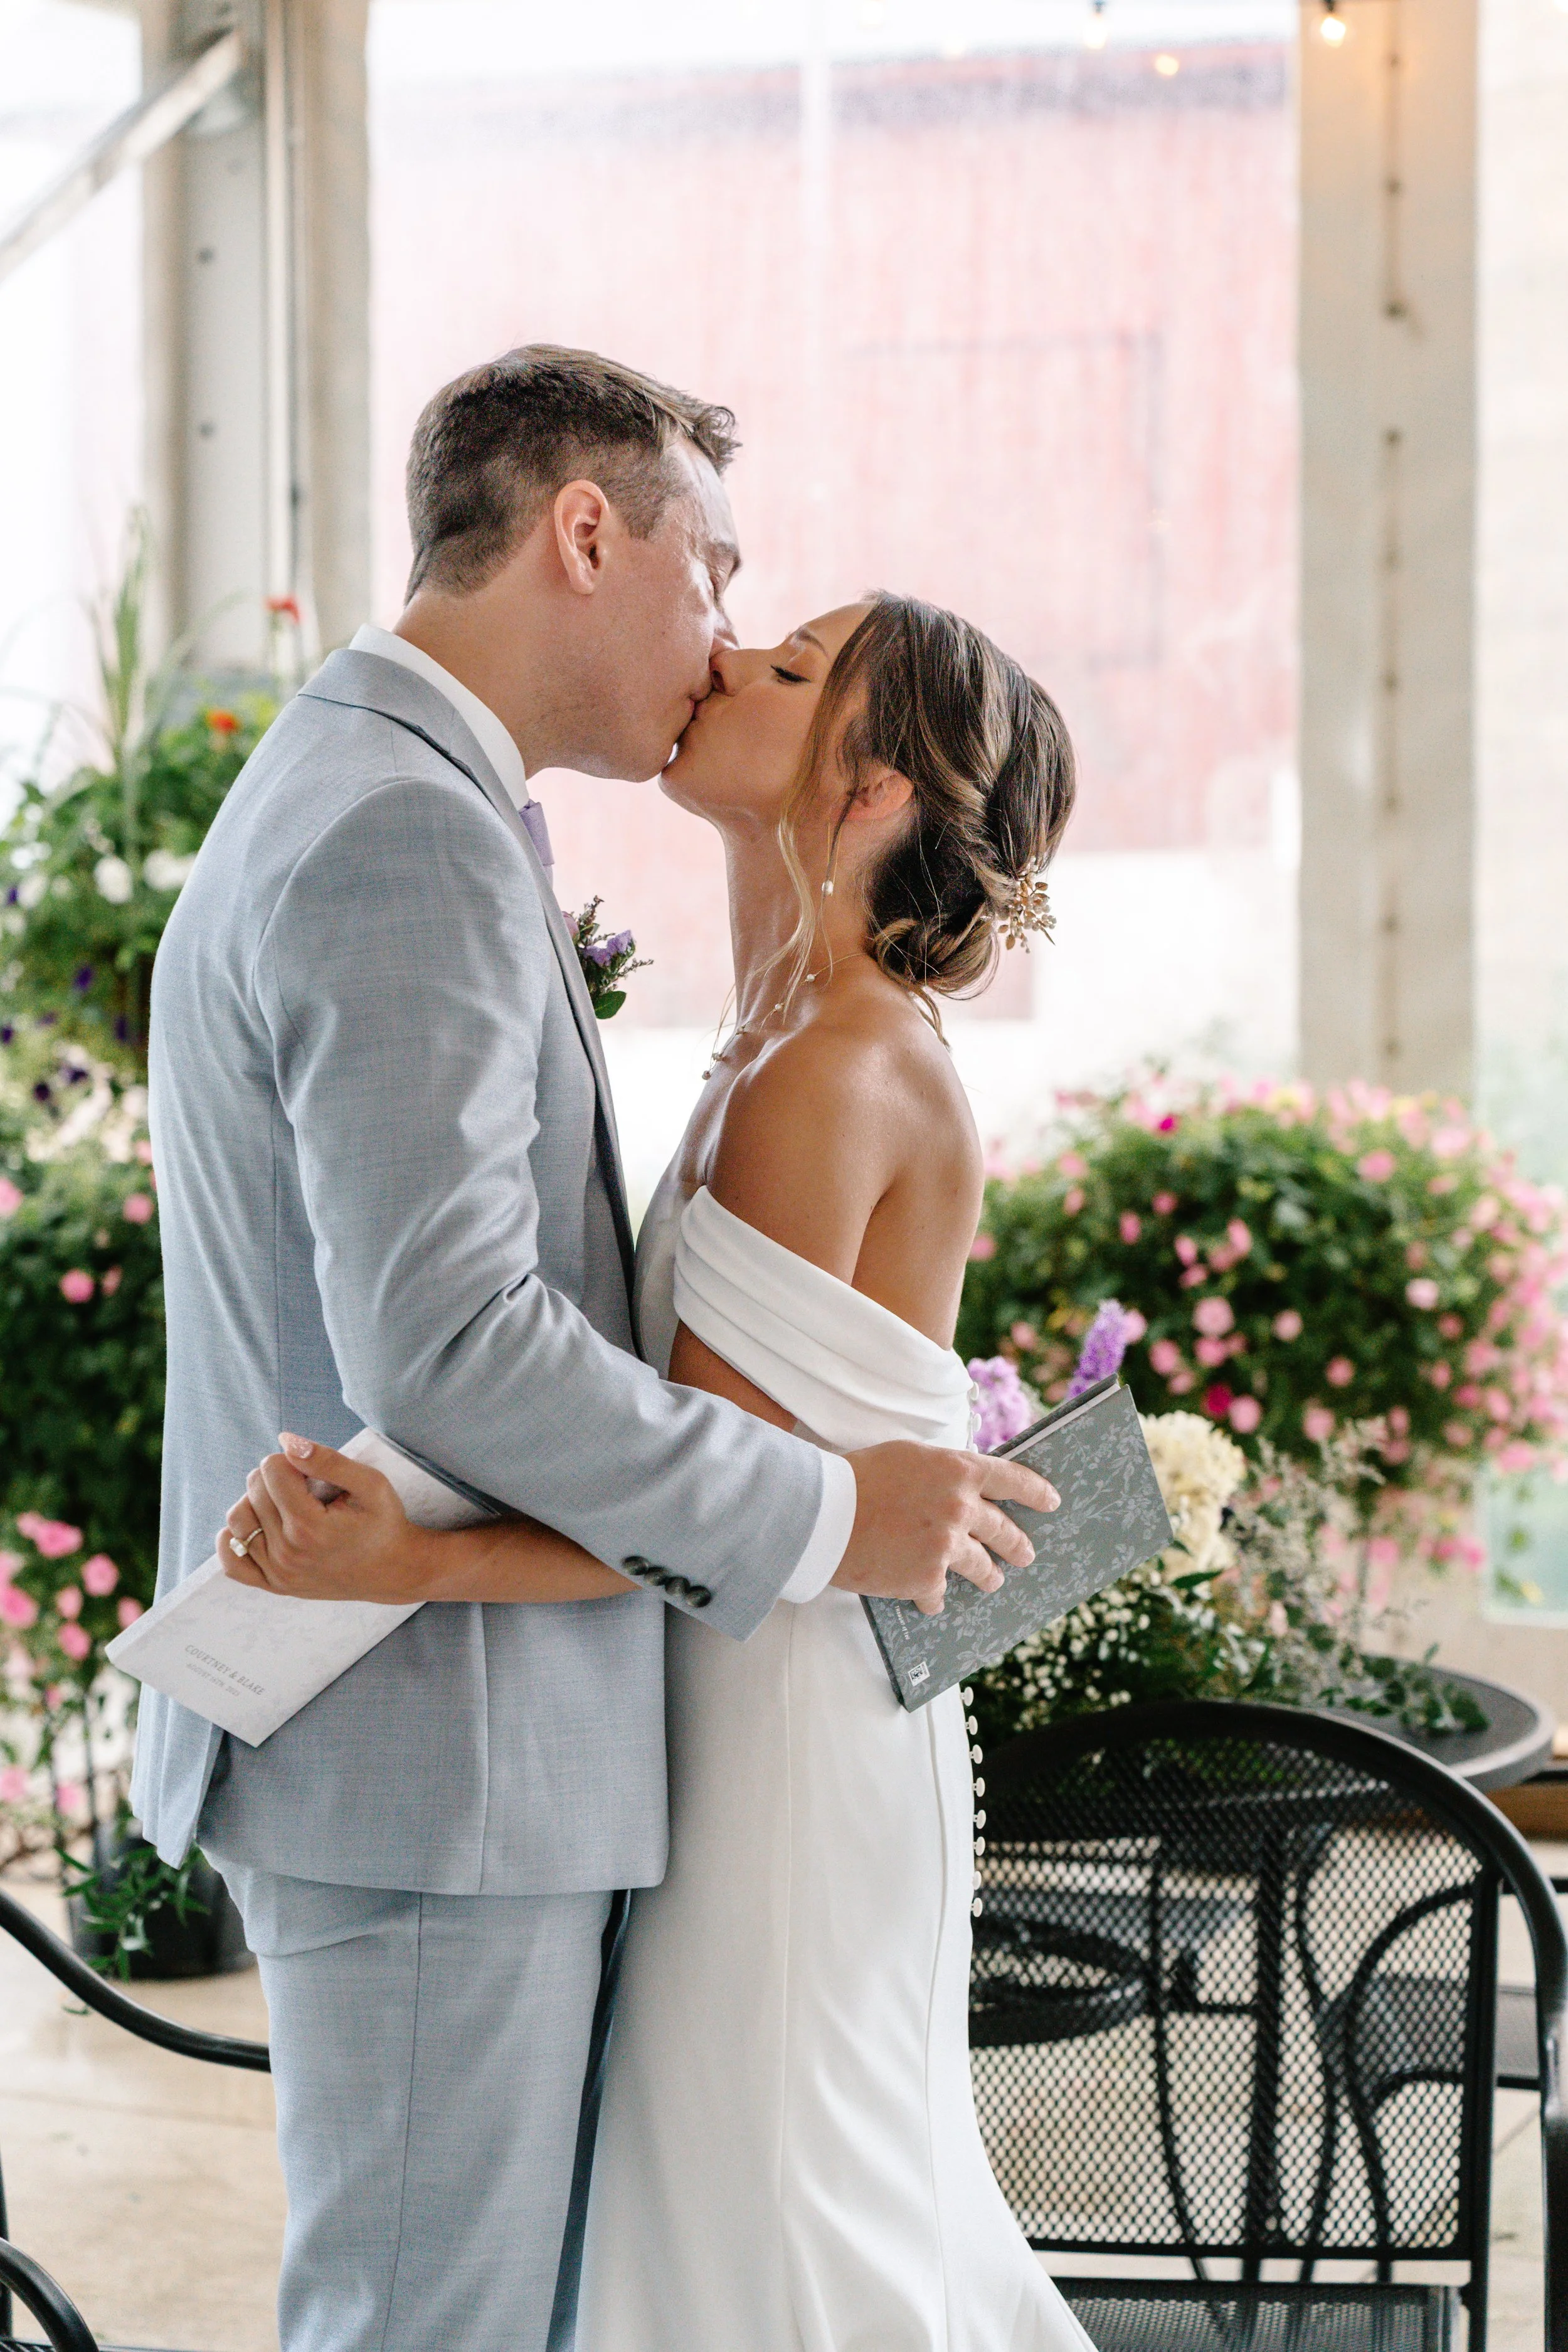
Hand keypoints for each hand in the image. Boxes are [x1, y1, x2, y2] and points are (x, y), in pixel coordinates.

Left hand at [221, 1434, 435, 1603]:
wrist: (393, 1569)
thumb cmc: (383, 1522)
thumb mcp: (370, 1483)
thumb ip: (327, 1459)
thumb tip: (285, 1441)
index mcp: (310, 1527)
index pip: (271, 1470)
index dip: (290, 1459)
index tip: (312, 1469)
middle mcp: (288, 1553)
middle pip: (253, 1491)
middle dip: (275, 1476)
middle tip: (303, 1484)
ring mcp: (278, 1574)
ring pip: (238, 1520)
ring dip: (256, 1501)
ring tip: (284, 1502)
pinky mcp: (274, 1585)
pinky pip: (232, 1562)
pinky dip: (233, 1539)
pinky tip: (257, 1524)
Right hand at [832, 1442, 1059, 1616]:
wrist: (821, 1514)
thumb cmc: (858, 1477)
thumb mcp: (909, 1456)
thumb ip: (943, 1470)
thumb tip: (963, 1484)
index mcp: (957, 1470)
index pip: (1012, 1478)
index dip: (1036, 1491)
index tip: (1052, 1502)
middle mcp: (960, 1507)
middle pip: (1005, 1530)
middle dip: (1018, 1545)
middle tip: (1025, 1553)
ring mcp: (946, 1546)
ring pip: (983, 1568)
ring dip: (989, 1576)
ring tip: (992, 1581)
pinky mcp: (927, 1579)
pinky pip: (941, 1593)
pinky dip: (933, 1596)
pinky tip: (927, 1599)